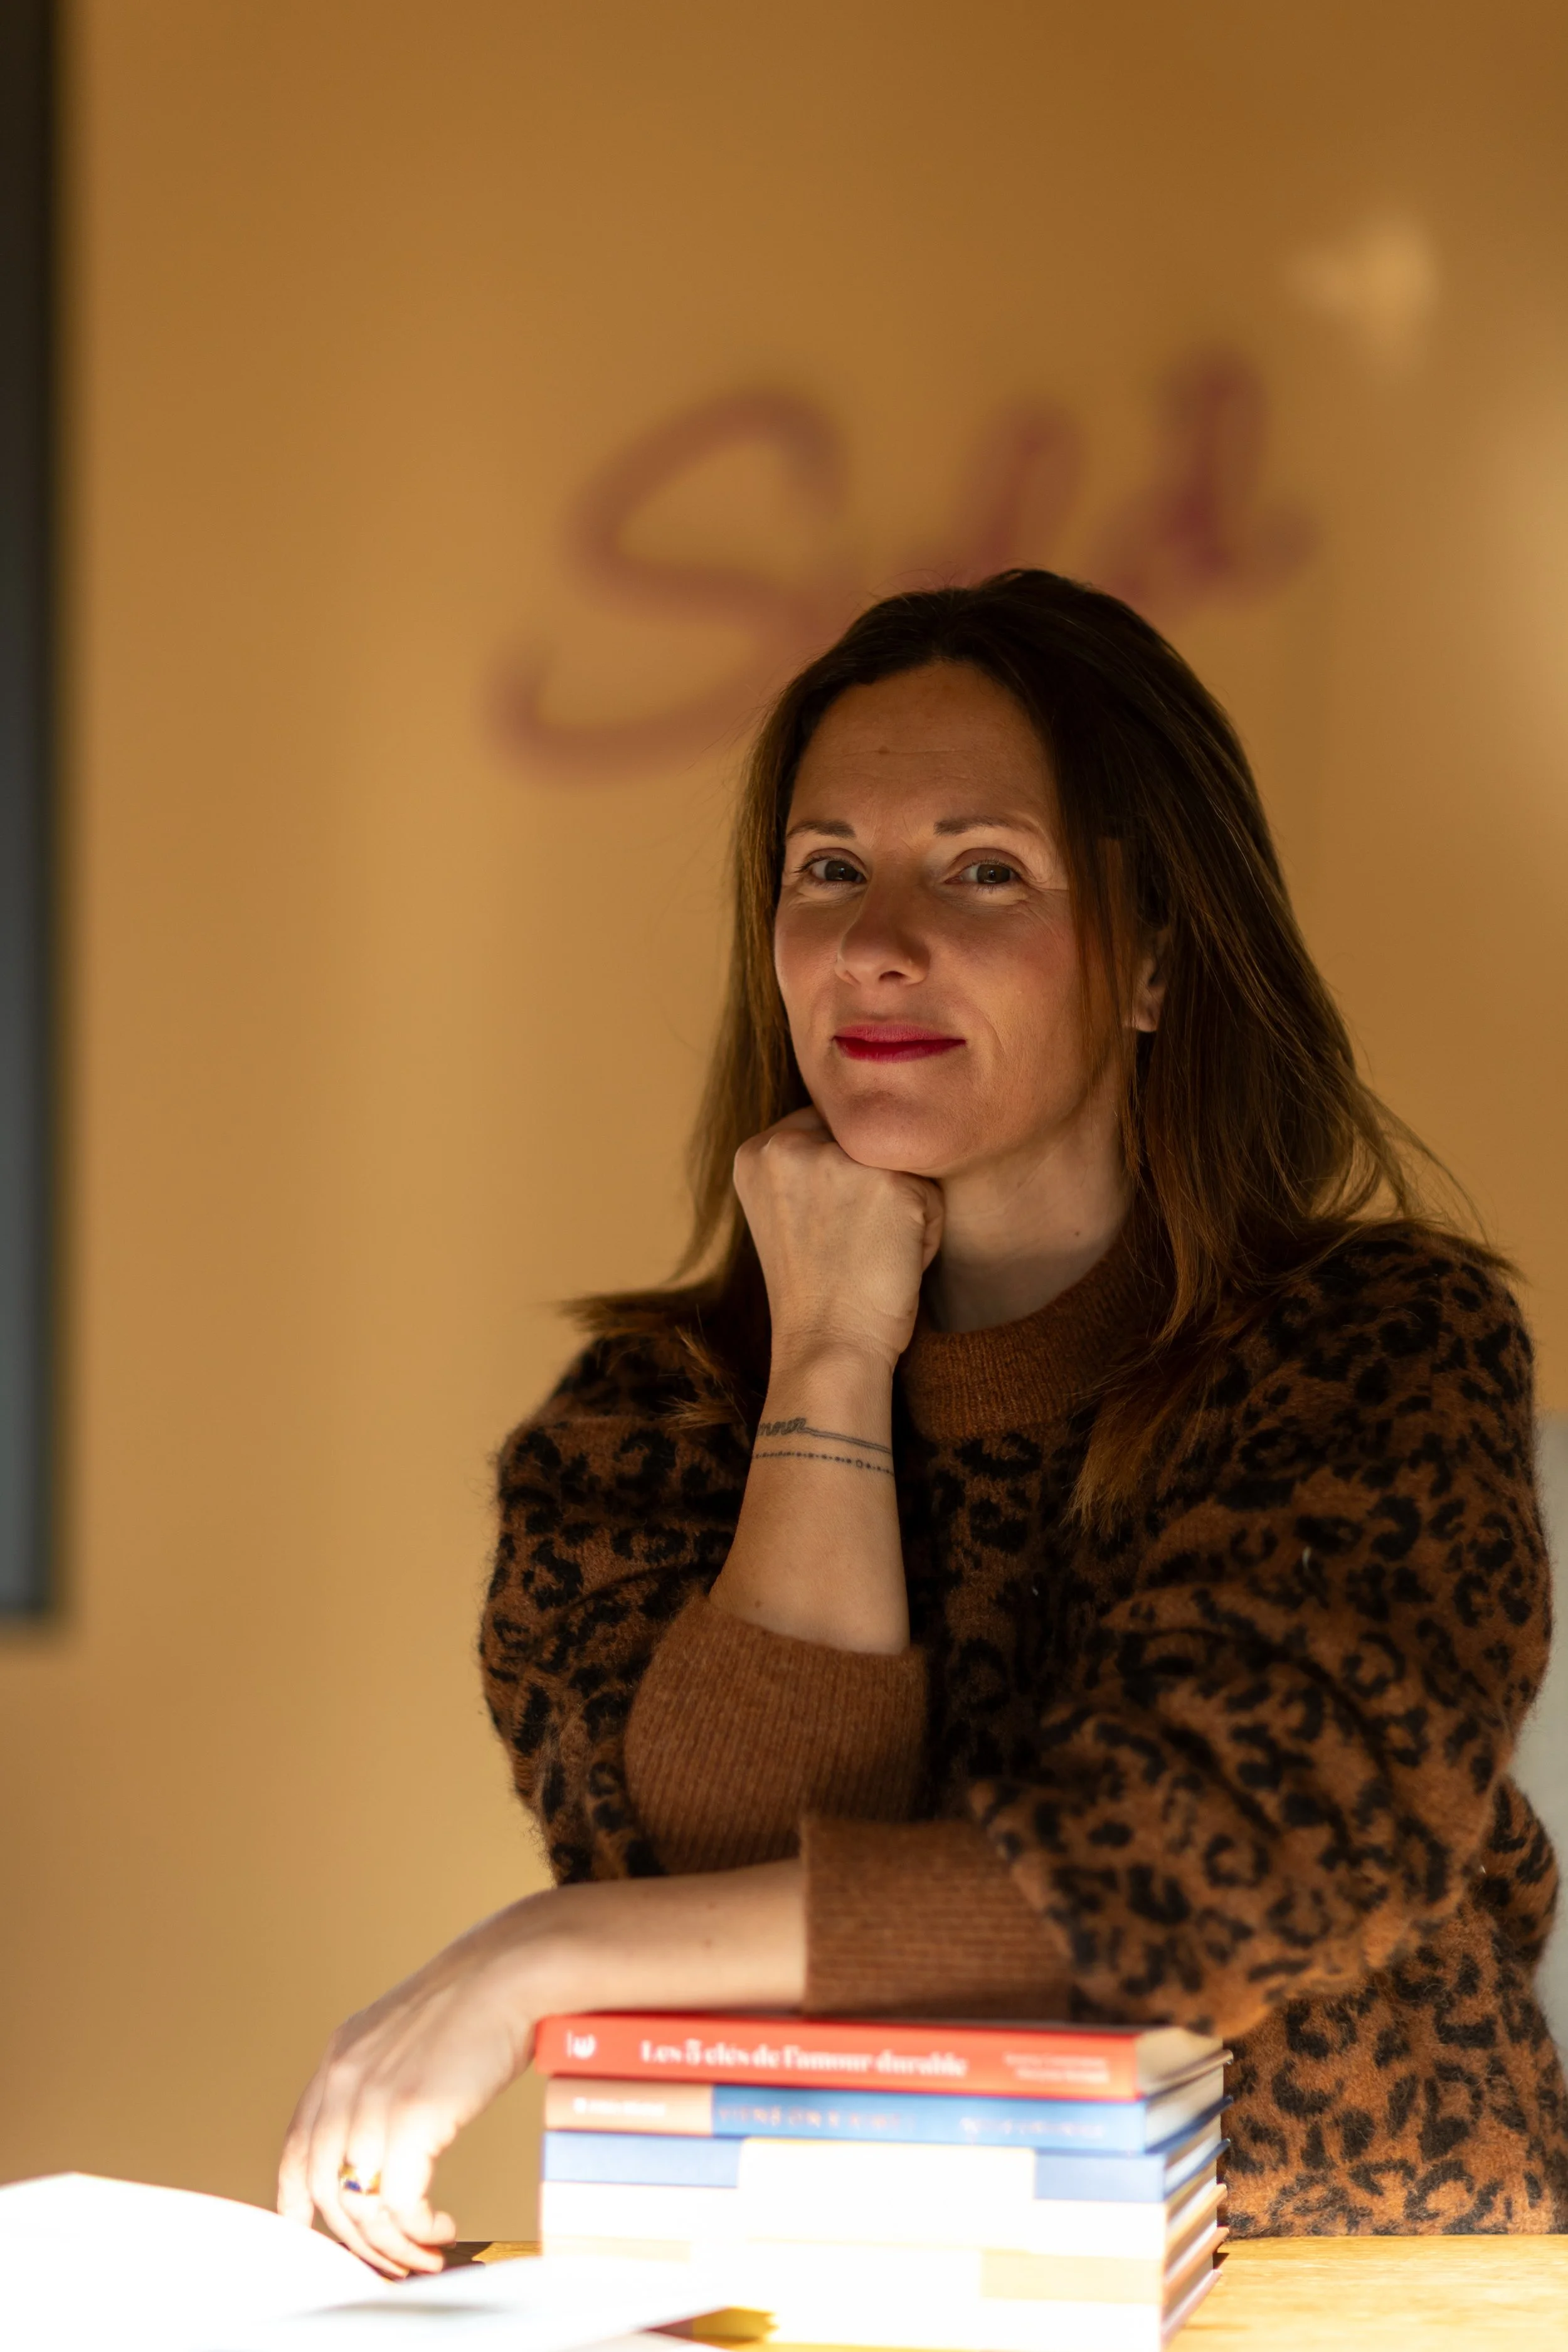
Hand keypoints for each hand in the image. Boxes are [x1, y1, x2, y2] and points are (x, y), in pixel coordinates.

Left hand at [278, 1866, 805, 2275]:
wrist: (518, 1965)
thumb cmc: (483, 1995)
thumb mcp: (412, 2035)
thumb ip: (386, 2080)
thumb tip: (392, 2140)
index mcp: (341, 2056)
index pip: (297, 2149)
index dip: (301, 2203)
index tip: (321, 2234)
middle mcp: (346, 2078)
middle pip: (322, 2188)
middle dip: (355, 2239)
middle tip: (390, 2259)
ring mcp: (376, 2097)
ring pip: (359, 2205)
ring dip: (391, 2245)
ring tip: (423, 2253)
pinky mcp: (414, 2117)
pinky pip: (399, 2203)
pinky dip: (417, 2230)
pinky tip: (442, 2227)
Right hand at [733, 1107, 942, 1371]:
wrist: (827, 1349)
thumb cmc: (816, 1290)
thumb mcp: (787, 1210)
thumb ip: (808, 1162)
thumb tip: (866, 1124)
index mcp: (756, 1150)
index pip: (828, 1127)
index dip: (844, 1177)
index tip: (830, 1229)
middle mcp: (789, 1143)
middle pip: (866, 1141)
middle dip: (871, 1188)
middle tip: (850, 1245)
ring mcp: (841, 1161)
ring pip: (902, 1163)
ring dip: (901, 1208)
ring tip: (871, 1253)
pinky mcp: (892, 1185)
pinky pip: (932, 1194)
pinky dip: (925, 1232)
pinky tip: (893, 1264)